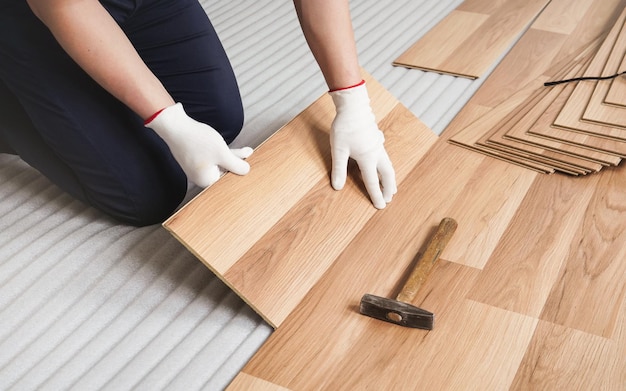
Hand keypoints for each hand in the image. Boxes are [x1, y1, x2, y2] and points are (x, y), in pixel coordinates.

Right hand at [145, 103, 251, 186]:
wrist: (174, 126)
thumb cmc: (197, 141)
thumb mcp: (223, 153)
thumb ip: (236, 165)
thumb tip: (246, 171)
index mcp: (207, 181)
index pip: (228, 180)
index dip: (240, 174)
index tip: (252, 171)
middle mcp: (200, 177)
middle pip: (225, 171)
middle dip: (239, 162)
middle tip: (251, 156)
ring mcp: (197, 167)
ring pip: (219, 162)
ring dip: (233, 155)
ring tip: (248, 150)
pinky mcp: (194, 157)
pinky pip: (212, 157)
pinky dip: (222, 152)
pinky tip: (230, 147)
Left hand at [329, 81, 396, 208]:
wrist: (354, 106)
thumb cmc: (345, 127)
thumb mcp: (339, 150)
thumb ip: (339, 169)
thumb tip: (337, 187)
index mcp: (368, 158)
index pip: (372, 181)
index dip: (376, 195)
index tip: (381, 206)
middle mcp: (377, 153)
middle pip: (387, 175)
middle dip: (389, 188)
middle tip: (390, 198)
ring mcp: (379, 145)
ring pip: (388, 165)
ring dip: (389, 178)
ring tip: (390, 186)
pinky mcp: (377, 138)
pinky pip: (384, 156)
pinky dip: (385, 166)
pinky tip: (381, 164)